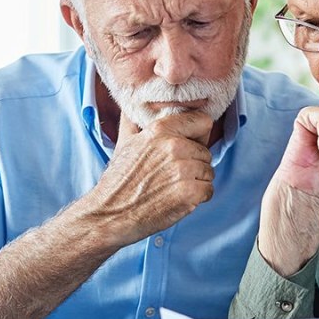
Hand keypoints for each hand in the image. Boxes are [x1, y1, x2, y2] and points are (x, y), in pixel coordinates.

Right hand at [79, 111, 215, 248]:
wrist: (110, 214)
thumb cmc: (118, 180)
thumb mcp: (124, 142)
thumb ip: (133, 120)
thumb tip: (132, 104)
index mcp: (160, 130)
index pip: (203, 122)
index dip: (198, 135)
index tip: (190, 145)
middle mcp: (174, 146)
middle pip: (206, 151)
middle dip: (194, 164)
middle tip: (171, 175)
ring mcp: (182, 170)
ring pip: (208, 172)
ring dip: (196, 182)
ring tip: (173, 187)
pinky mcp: (189, 193)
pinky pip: (208, 190)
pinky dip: (197, 198)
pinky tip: (178, 199)